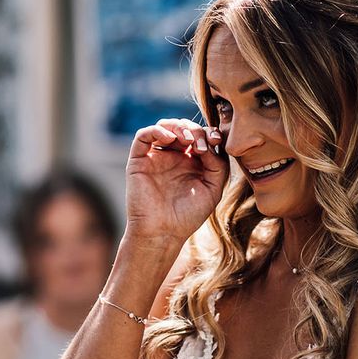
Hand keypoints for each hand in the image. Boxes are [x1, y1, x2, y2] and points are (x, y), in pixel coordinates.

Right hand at [125, 117, 228, 244]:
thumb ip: (218, 165)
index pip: (200, 136)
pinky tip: (170, 139)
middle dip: (195, 130)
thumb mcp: (213, 189)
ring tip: (187, 140)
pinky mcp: (139, 160)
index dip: (209, 133)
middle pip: (184, 127)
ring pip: (165, 126)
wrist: (163, 232)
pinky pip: (144, 135)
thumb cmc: (188, 216)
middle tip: (201, 144)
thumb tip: (211, 143)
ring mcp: (156, 157)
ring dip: (178, 126)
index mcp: (192, 162)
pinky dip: (157, 130)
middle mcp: (173, 156)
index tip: (216, 141)